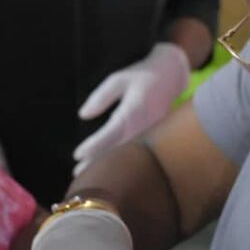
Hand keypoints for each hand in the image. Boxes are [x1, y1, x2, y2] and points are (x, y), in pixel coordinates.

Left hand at [74, 43, 189, 173]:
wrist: (173, 75)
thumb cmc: (142, 75)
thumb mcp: (118, 79)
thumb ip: (101, 97)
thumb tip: (83, 115)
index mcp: (135, 108)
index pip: (113, 131)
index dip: (96, 145)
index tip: (78, 154)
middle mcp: (146, 123)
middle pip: (120, 148)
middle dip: (98, 161)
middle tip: (77, 172)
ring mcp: (153, 131)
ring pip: (128, 152)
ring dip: (108, 163)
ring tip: (87, 173)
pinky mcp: (156, 136)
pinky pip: (136, 150)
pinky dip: (120, 158)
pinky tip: (107, 165)